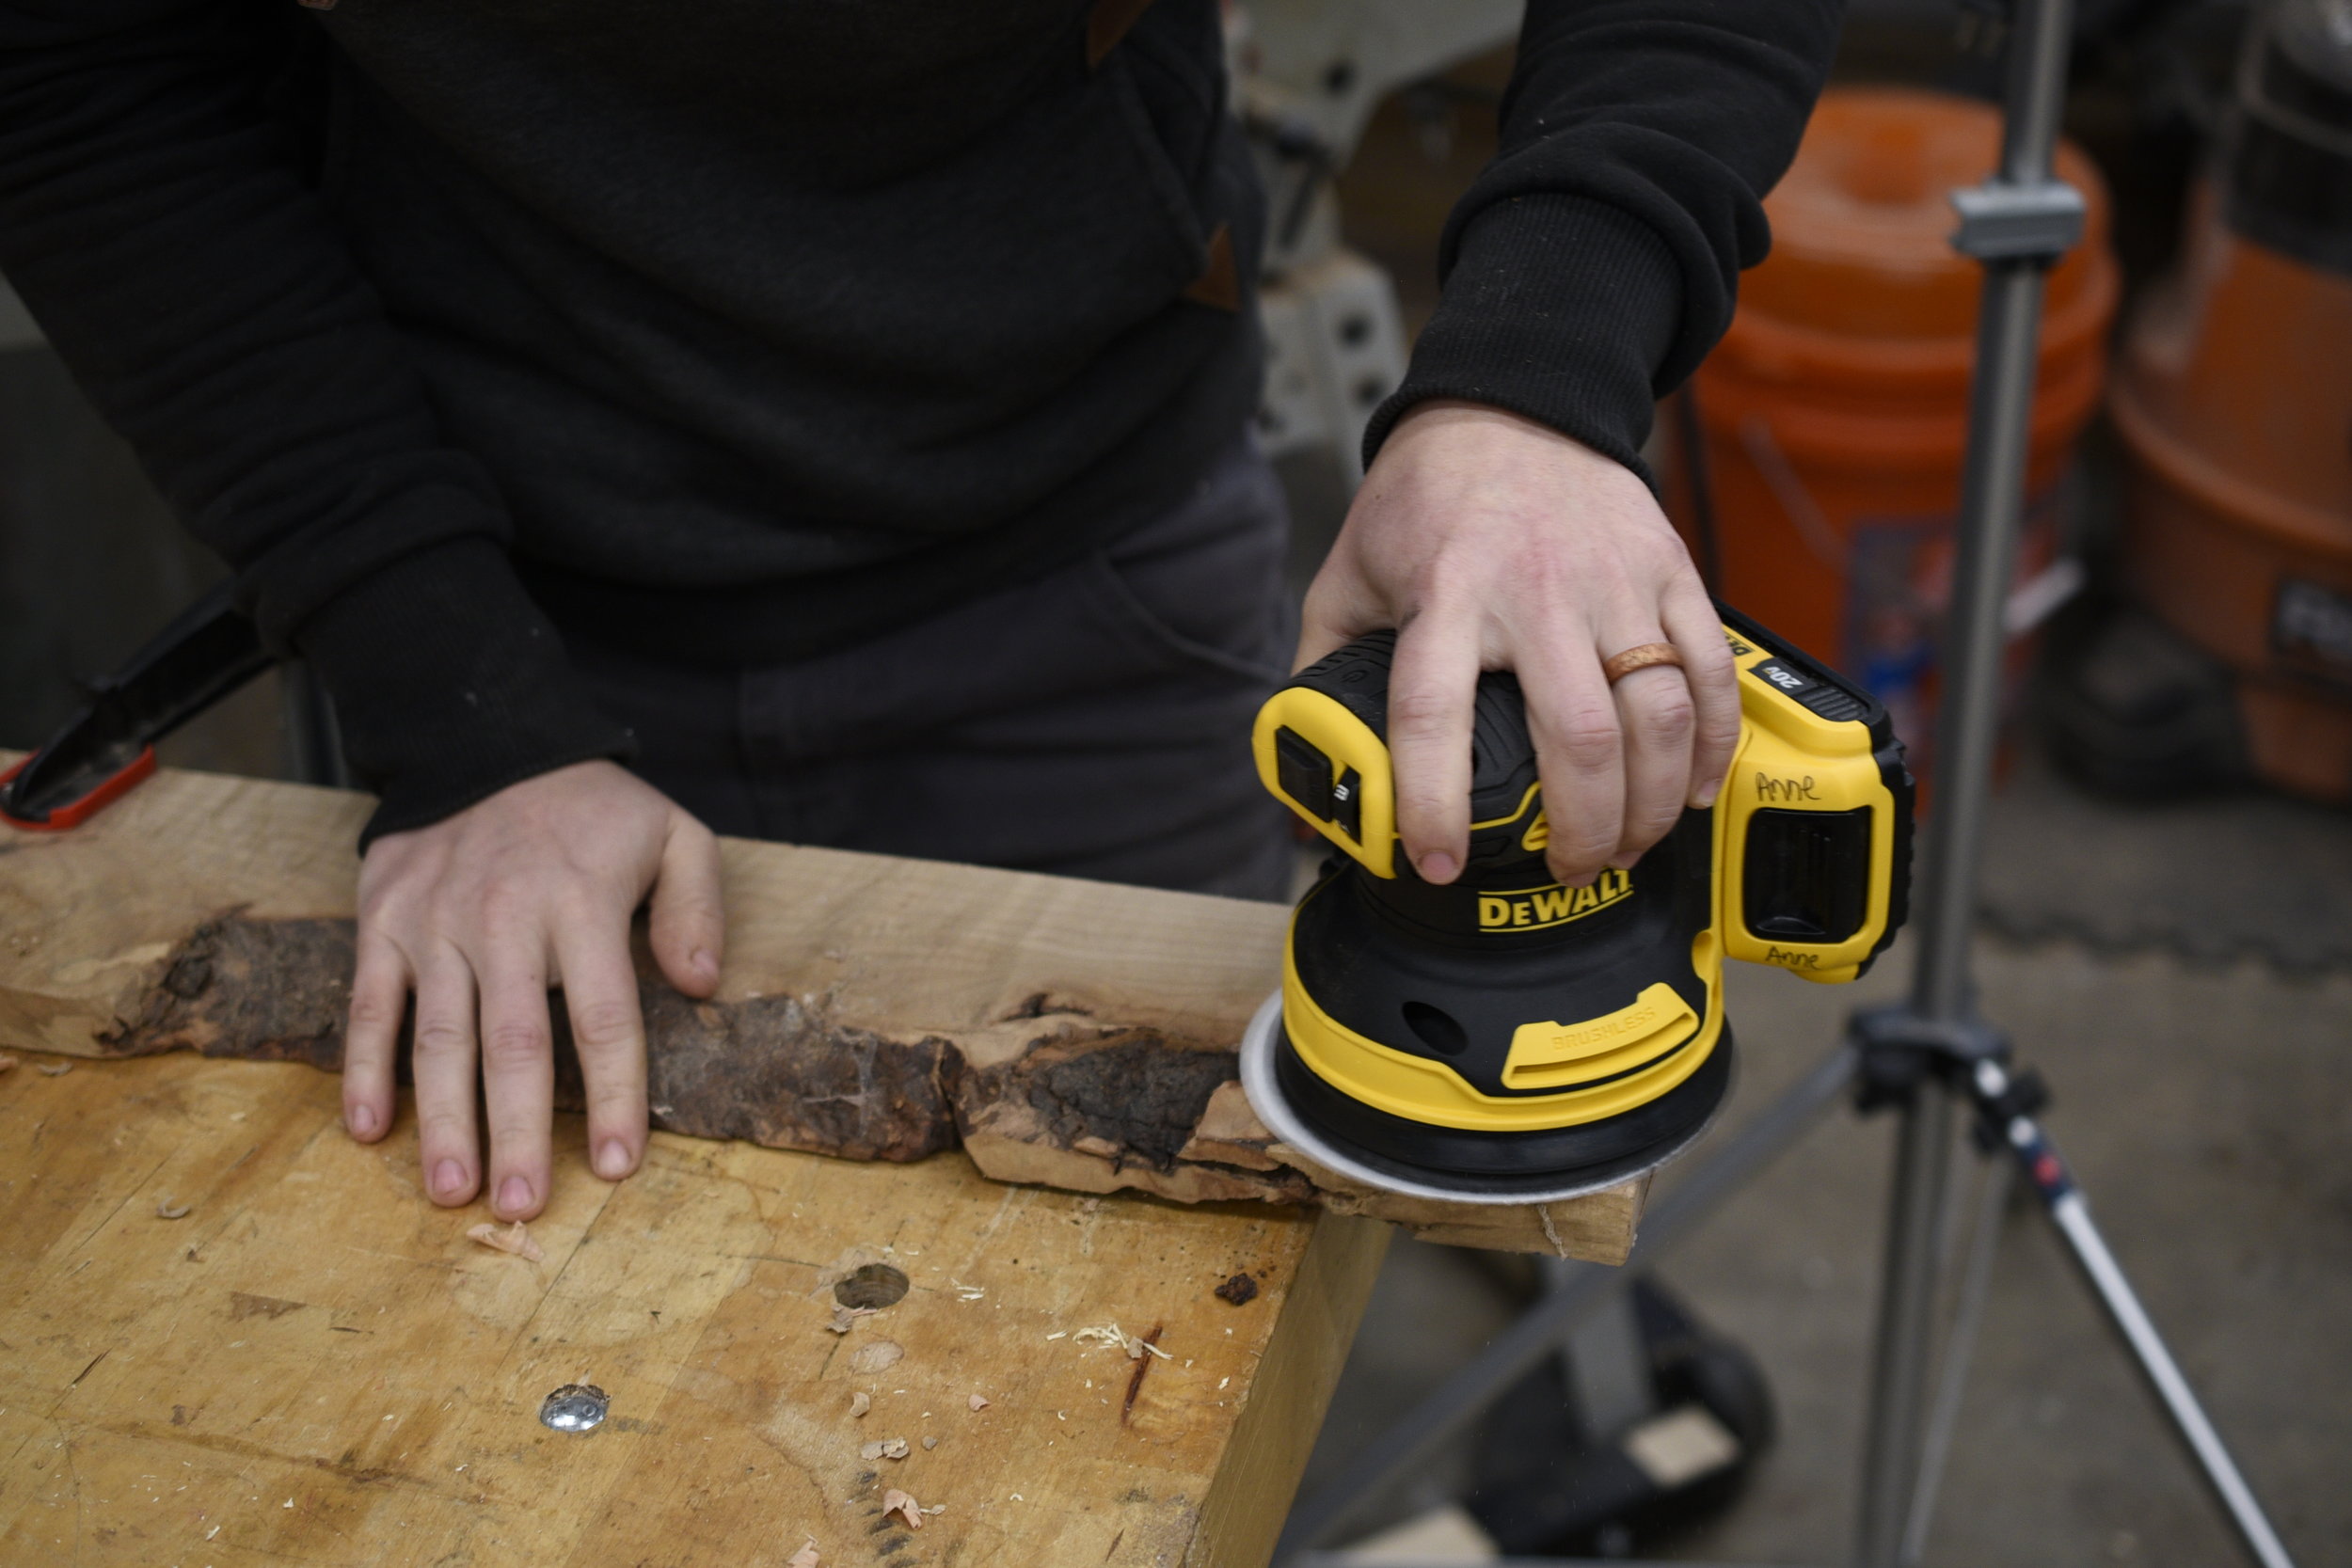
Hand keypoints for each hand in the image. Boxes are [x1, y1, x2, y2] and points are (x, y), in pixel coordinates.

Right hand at [341, 760, 724, 1219]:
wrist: (481, 738)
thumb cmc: (589, 808)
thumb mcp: (673, 832)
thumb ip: (697, 906)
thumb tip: (699, 986)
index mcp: (581, 904)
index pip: (602, 1016)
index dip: (610, 1095)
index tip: (616, 1166)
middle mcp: (504, 920)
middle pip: (513, 1043)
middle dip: (517, 1131)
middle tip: (521, 1207)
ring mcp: (435, 924)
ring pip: (437, 1037)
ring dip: (442, 1120)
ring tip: (450, 1191)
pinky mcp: (382, 923)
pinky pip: (369, 1005)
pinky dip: (363, 1068)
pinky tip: (368, 1129)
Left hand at [1298, 401, 1739, 888]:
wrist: (1512, 400)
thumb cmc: (1424, 498)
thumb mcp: (1348, 573)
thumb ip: (1320, 670)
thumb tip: (1308, 772)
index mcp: (1443, 595)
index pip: (1431, 715)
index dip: (1432, 803)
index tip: (1435, 863)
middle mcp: (1534, 591)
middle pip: (1578, 738)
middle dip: (1580, 828)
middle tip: (1566, 870)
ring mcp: (1612, 581)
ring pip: (1654, 716)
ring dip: (1648, 803)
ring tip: (1626, 846)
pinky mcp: (1669, 569)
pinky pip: (1709, 671)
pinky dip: (1710, 744)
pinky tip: (1689, 791)